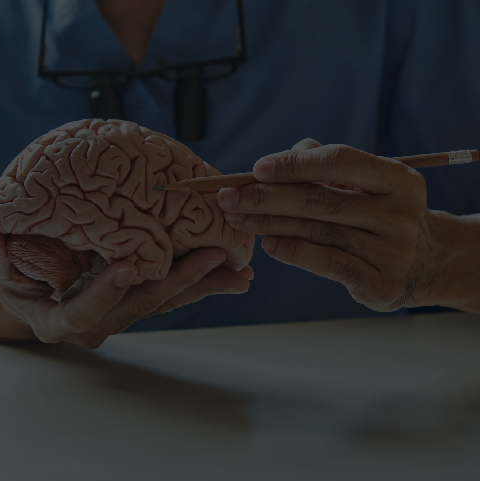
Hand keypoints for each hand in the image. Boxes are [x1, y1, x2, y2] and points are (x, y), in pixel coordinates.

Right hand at [0, 224, 253, 348]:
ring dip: (202, 288)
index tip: (125, 268)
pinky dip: (199, 283)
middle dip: (178, 284)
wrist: (27, 295)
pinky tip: (231, 274)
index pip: (85, 310)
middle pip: (141, 307)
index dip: (104, 292)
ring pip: (163, 303)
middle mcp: (97, 323)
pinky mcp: (135, 300)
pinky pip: (169, 294)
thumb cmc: (9, 282)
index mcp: (61, 320)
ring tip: (239, 274)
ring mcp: (120, 313)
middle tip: (213, 260)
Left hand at [218, 138, 436, 311]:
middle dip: (266, 197)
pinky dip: (293, 251)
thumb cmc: (377, 213)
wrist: (423, 263)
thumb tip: (283, 156)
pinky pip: (327, 262)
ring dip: (270, 224)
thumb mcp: (365, 184)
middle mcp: (400, 213)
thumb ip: (326, 164)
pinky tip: (269, 245)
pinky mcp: (381, 282)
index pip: (338, 161)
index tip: (256, 169)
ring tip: (239, 219)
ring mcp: (394, 250)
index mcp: (398, 179)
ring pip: (317, 232)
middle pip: (319, 199)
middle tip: (229, 198)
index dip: (294, 164)